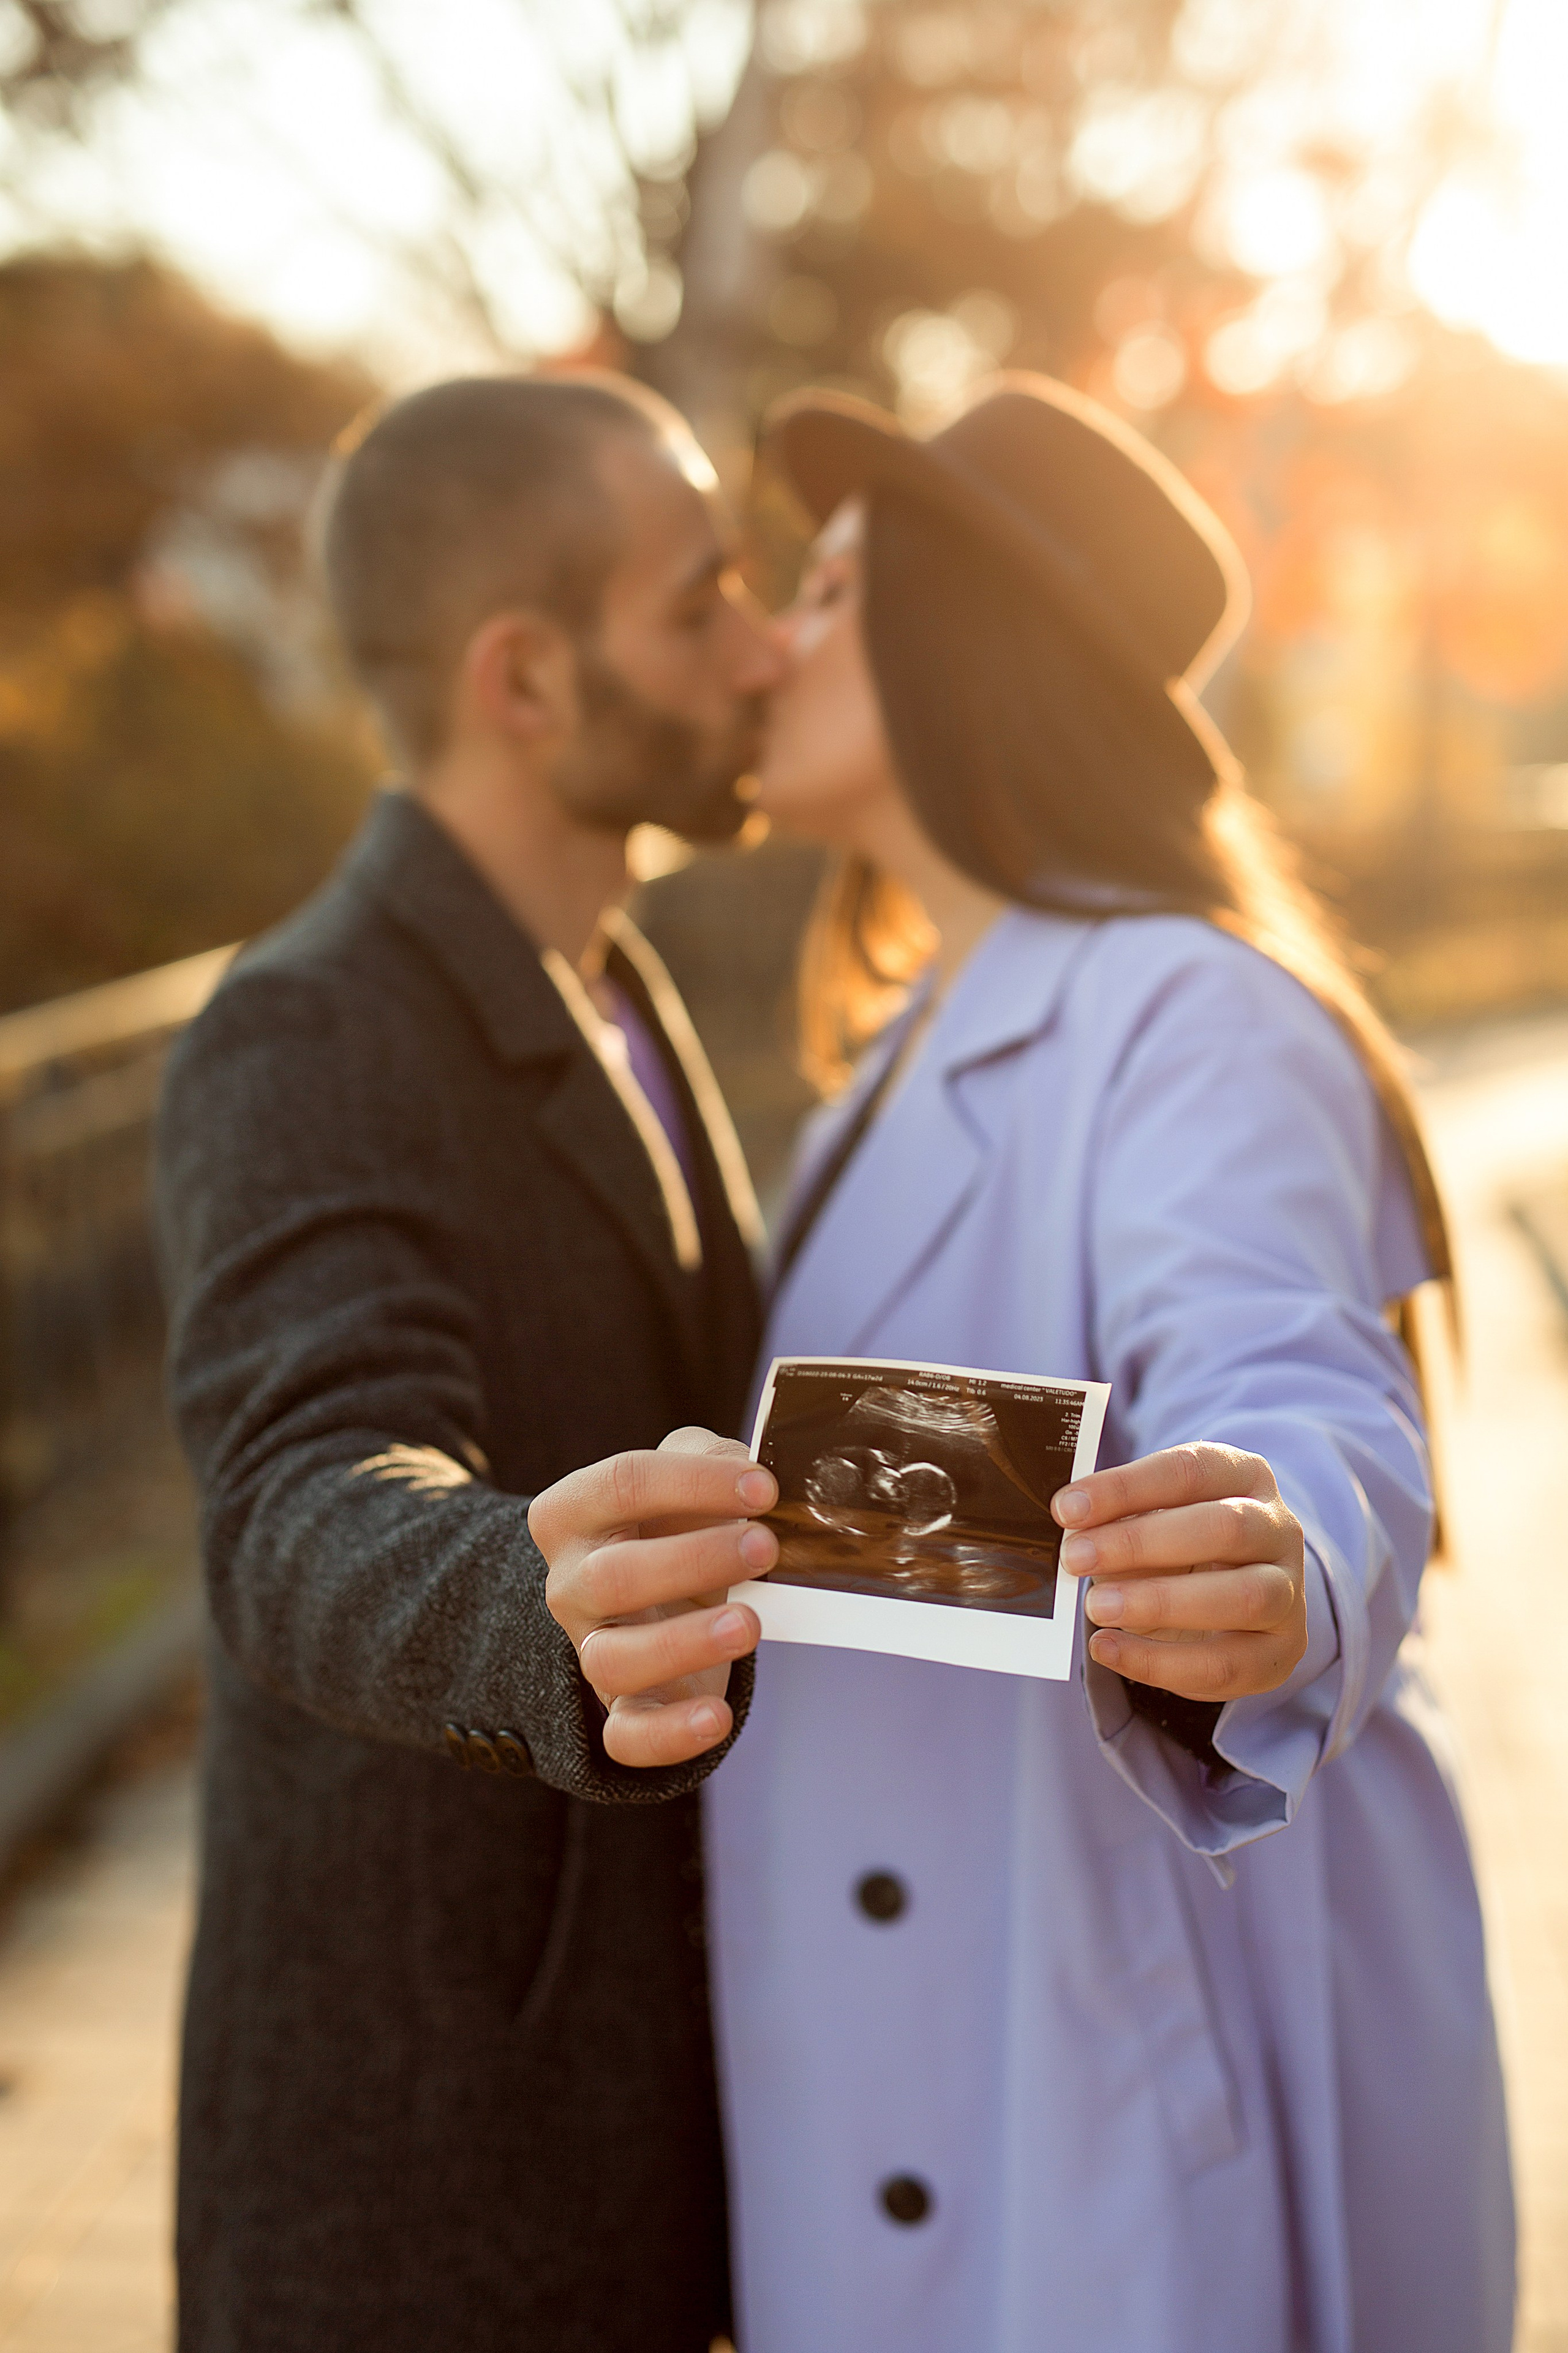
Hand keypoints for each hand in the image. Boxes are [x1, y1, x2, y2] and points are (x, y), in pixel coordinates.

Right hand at [528, 1427, 776, 1769]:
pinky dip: (670, 1735)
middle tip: (765, 1546)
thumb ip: (704, 1457)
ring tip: (748, 1624)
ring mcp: (590, 1649)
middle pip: (613, 1575)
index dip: (693, 1483)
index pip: (621, 1484)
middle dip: (694, 1560)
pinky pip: (626, 1737)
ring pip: (612, 1660)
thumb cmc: (675, 1524)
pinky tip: (718, 1717)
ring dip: (683, 1643)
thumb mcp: (686, 1474)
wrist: (662, 1594)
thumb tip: (741, 1472)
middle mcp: (570, 1583)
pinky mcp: (621, 1708)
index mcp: (573, 1513)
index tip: (764, 1489)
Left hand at [1053, 1444, 1306, 1702]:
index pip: (1191, 1470)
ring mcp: (1289, 1592)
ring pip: (1243, 1597)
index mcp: (1244, 1476)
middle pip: (1224, 1528)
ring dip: (1161, 1603)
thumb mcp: (1146, 1520)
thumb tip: (1071, 1527)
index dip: (1126, 1488)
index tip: (1067, 1509)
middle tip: (1076, 1558)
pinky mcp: (1281, 1651)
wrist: (1225, 1603)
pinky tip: (1108, 1648)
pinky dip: (1159, 1662)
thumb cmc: (1174, 1548)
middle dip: (1141, 1543)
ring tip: (1097, 1607)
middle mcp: (1278, 1529)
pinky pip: (1225, 1664)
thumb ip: (1115, 1519)